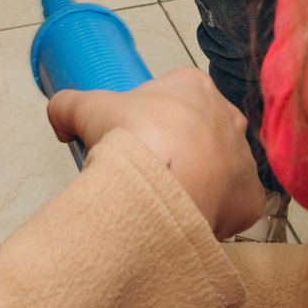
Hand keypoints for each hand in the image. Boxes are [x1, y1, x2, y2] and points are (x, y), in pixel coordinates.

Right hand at [47, 69, 266, 238]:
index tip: (132, 138)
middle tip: (147, 171)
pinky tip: (186, 219)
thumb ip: (67, 105)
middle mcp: (227, 117)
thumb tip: (58, 114)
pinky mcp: (250, 197)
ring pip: (218, 169)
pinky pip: (234, 205)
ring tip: (164, 200)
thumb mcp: (87, 109)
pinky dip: (214, 214)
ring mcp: (243, 157)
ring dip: (197, 182)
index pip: (175, 95)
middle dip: (177, 149)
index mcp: (194, 87)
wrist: (160, 189)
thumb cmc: (132, 141)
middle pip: (199, 132)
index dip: (149, 116)